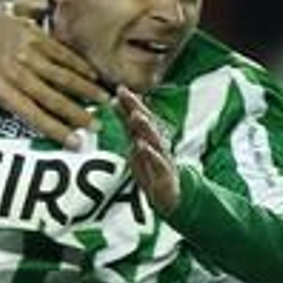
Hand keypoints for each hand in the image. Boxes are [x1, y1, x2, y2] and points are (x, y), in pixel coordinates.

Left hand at [0, 1, 110, 146]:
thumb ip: (18, 102)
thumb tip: (51, 126)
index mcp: (1, 90)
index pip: (32, 115)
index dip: (56, 130)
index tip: (76, 144)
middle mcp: (14, 73)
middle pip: (52, 98)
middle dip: (77, 114)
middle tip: (97, 126)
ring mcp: (25, 53)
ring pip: (62, 76)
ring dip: (86, 90)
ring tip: (103, 101)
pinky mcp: (35, 37)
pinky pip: (63, 55)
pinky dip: (80, 67)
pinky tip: (93, 76)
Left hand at [117, 87, 179, 214]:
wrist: (168, 194)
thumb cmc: (150, 165)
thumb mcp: (135, 142)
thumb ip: (126, 123)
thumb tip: (113, 101)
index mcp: (149, 134)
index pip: (140, 115)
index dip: (130, 102)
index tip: (120, 89)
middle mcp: (157, 142)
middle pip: (147, 122)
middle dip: (136, 108)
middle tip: (126, 95)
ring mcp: (162, 156)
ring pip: (154, 139)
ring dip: (145, 127)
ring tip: (136, 116)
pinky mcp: (165, 173)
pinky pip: (158, 162)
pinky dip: (151, 154)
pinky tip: (143, 146)